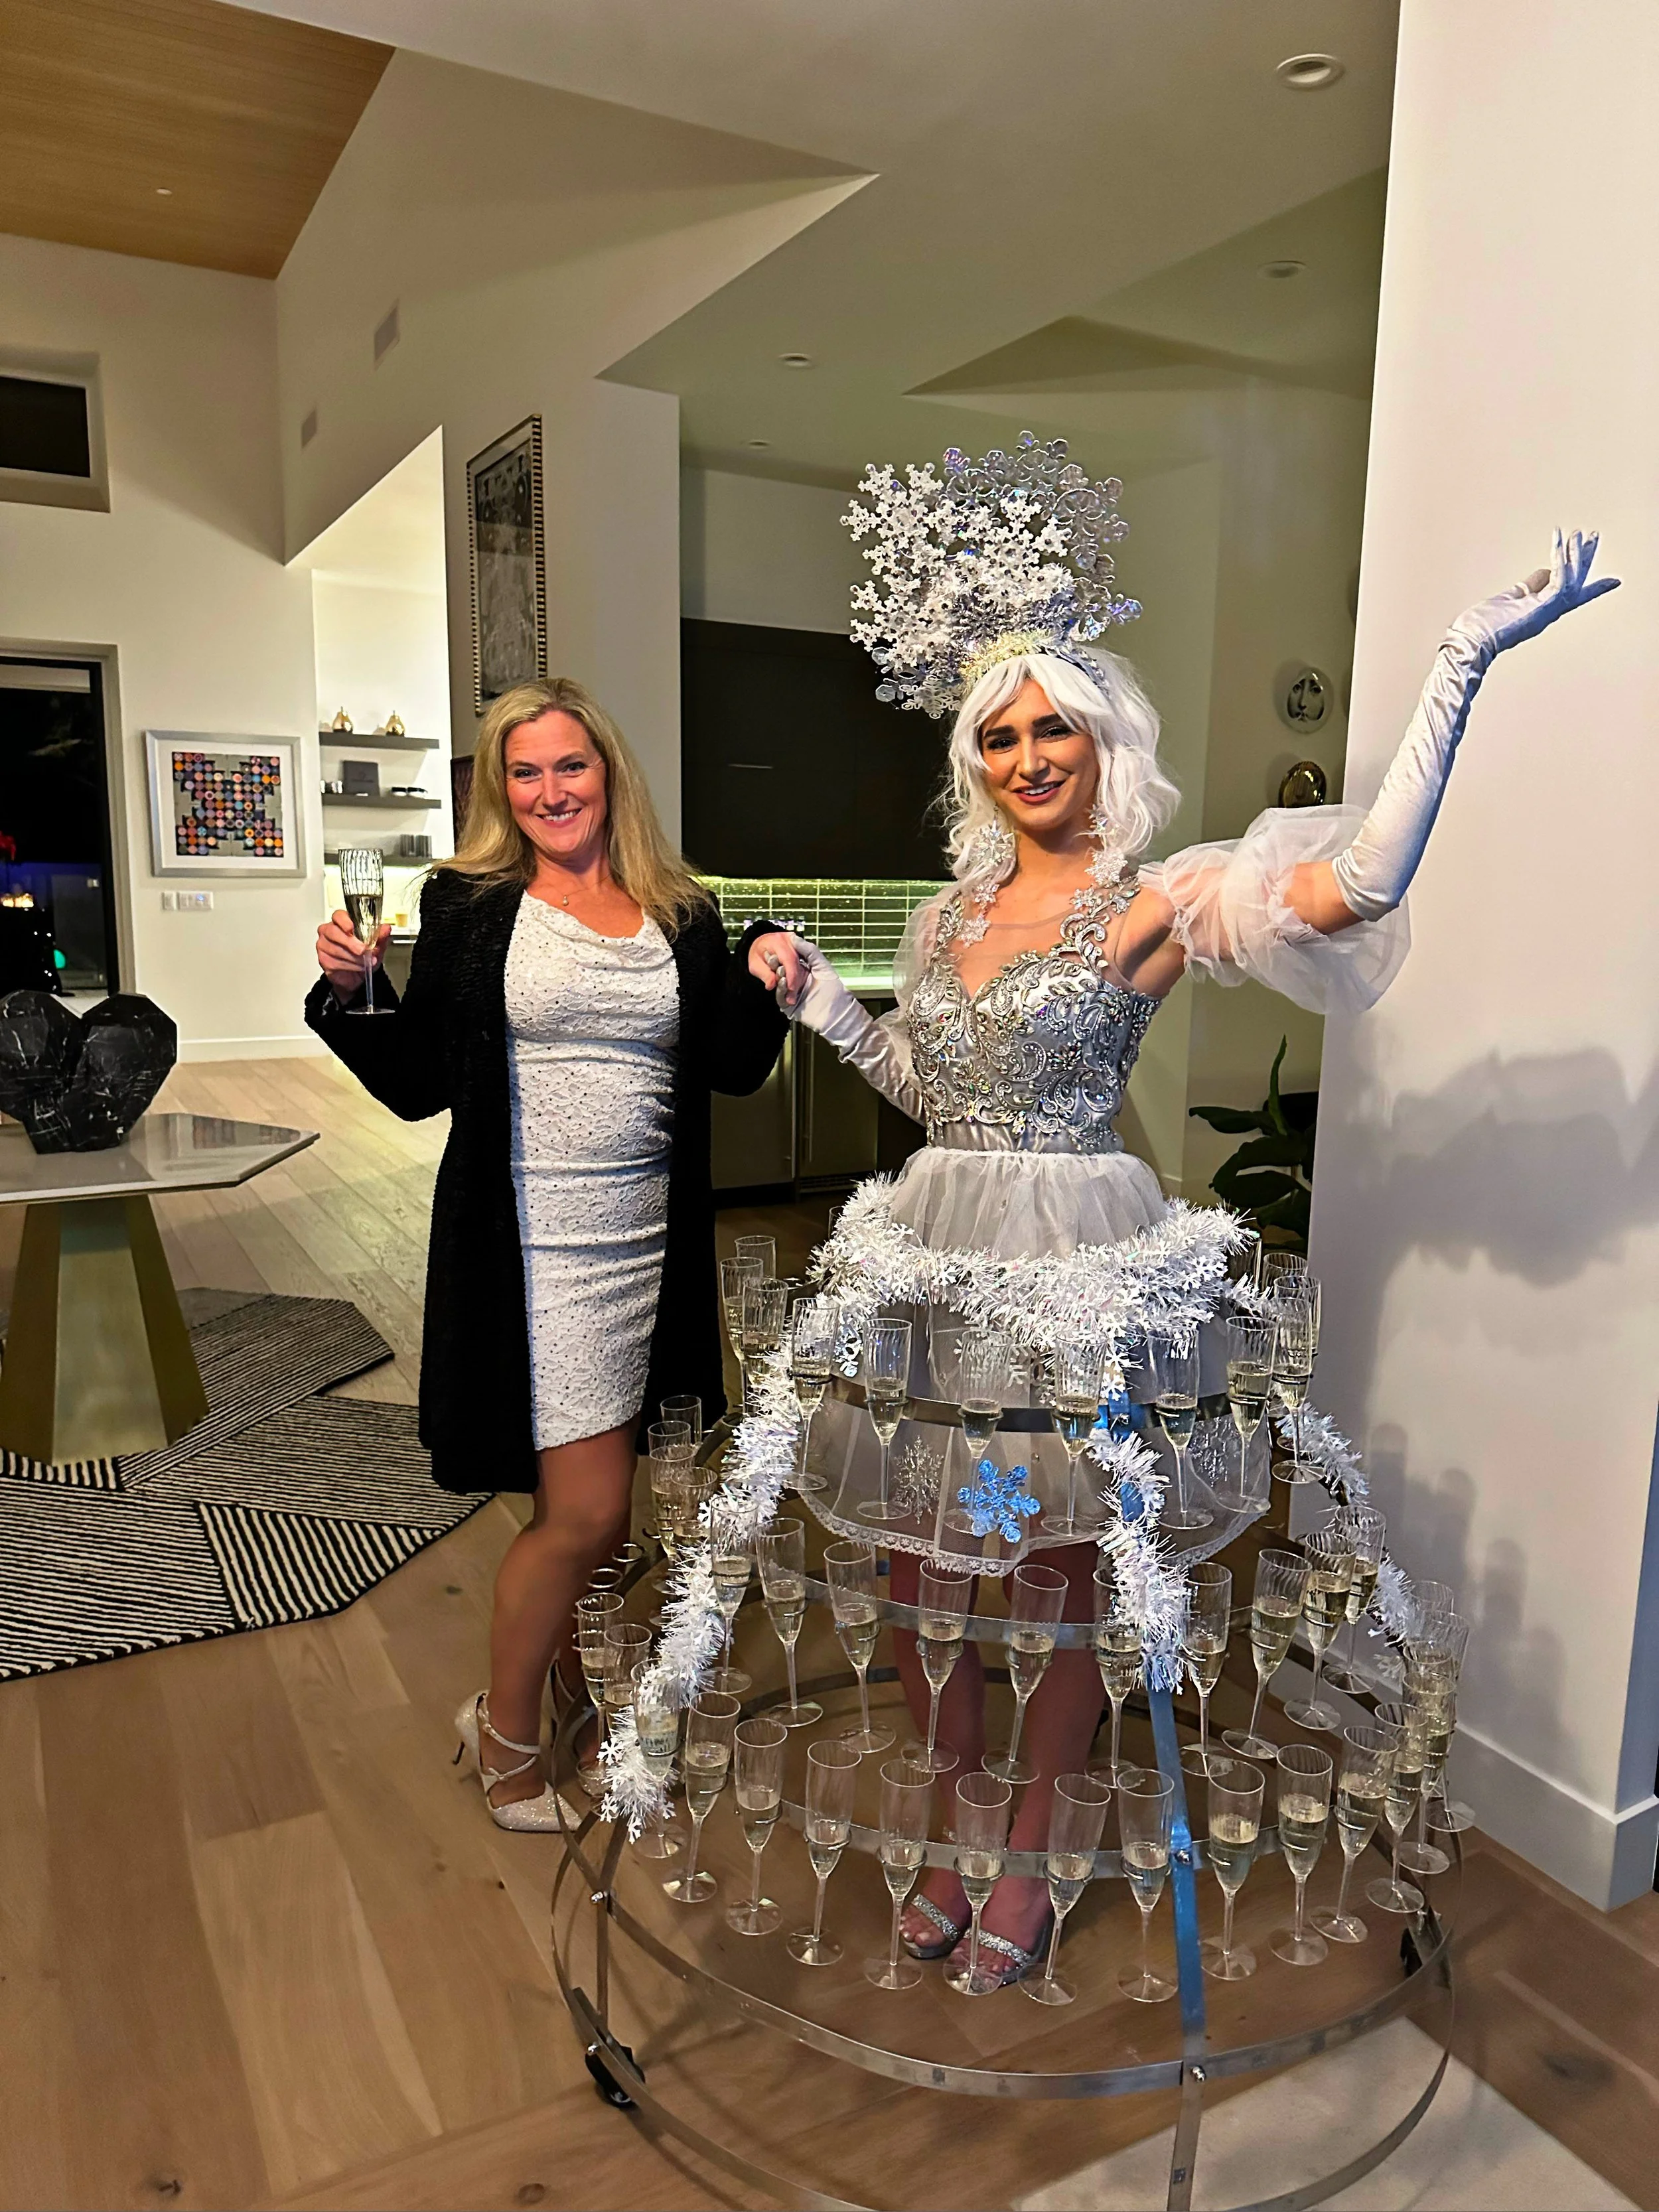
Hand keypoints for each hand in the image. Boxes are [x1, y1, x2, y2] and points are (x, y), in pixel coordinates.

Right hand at [317, 907, 388, 1001]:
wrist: (358, 977)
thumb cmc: (364, 956)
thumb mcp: (377, 946)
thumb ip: (381, 936)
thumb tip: (386, 928)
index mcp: (342, 923)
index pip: (338, 915)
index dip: (343, 921)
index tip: (351, 928)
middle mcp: (329, 931)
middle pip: (333, 931)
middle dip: (350, 942)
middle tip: (363, 950)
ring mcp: (323, 945)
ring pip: (335, 948)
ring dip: (352, 957)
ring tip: (364, 962)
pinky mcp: (323, 959)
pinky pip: (334, 961)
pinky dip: (348, 965)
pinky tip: (356, 967)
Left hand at [747, 930, 806, 1011]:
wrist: (761, 945)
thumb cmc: (757, 954)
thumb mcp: (754, 965)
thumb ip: (763, 974)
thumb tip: (771, 985)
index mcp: (776, 941)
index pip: (788, 959)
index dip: (791, 975)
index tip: (790, 989)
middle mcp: (789, 939)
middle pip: (796, 962)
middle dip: (794, 981)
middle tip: (791, 997)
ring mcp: (796, 942)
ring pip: (800, 964)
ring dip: (797, 980)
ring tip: (791, 995)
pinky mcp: (800, 948)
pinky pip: (801, 963)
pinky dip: (798, 976)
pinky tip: (794, 987)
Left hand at [1455, 527, 1619, 658]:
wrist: (1473, 641)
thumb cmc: (1483, 624)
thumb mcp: (1510, 598)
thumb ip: (1529, 585)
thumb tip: (1545, 570)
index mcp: (1542, 611)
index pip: (1570, 595)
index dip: (1593, 587)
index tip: (1614, 581)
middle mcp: (1549, 612)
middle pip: (1576, 582)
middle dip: (1585, 558)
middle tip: (1595, 535)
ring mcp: (1546, 610)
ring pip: (1571, 578)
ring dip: (1575, 553)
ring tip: (1579, 532)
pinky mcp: (1541, 605)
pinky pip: (1559, 578)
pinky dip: (1560, 558)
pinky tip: (1560, 541)